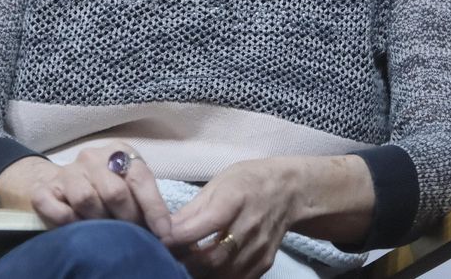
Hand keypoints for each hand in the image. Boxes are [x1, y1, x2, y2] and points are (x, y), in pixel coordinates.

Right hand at [0, 145, 172, 240]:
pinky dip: (67, 221)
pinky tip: (77, 227)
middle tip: (132, 235)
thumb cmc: (106, 187)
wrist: (63, 182)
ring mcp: (67, 171)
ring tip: (105, 232)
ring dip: (98, 221)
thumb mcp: (129, 186)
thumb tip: (166, 232)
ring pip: (86, 199)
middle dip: (127, 219)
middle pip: (114, 191)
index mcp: (119, 151)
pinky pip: (55, 208)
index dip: (154, 208)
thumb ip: (145, 203)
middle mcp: (93, 157)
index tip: (162, 232)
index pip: (140, 178)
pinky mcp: (44, 189)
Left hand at [167, 159, 301, 278]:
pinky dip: (217, 278)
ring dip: (199, 274)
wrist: (290, 191)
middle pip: (212, 257)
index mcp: (235, 199)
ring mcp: (259, 248)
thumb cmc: (248, 181)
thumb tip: (163, 230)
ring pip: (222, 274)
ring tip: (184, 265)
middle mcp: (250, 226)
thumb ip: (192, 210)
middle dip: (185, 262)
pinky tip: (205, 270)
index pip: (202, 226)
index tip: (160, 241)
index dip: (178, 238)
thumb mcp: (218, 184)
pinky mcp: (264, 263)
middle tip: (168, 258)